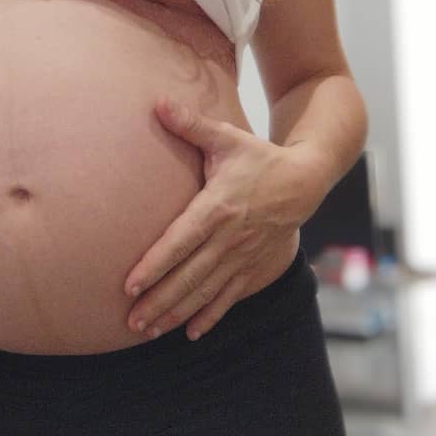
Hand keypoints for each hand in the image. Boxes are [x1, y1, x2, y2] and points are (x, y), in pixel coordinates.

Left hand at [122, 99, 308, 341]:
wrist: (305, 180)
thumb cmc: (258, 157)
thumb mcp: (226, 137)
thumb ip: (191, 124)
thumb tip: (158, 102)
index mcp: (218, 207)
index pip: (180, 242)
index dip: (155, 264)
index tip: (130, 285)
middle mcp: (229, 238)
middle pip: (189, 276)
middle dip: (159, 300)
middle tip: (130, 321)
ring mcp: (243, 256)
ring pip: (206, 292)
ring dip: (176, 313)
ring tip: (148, 331)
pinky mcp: (255, 267)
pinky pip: (230, 297)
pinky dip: (210, 316)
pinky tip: (191, 333)